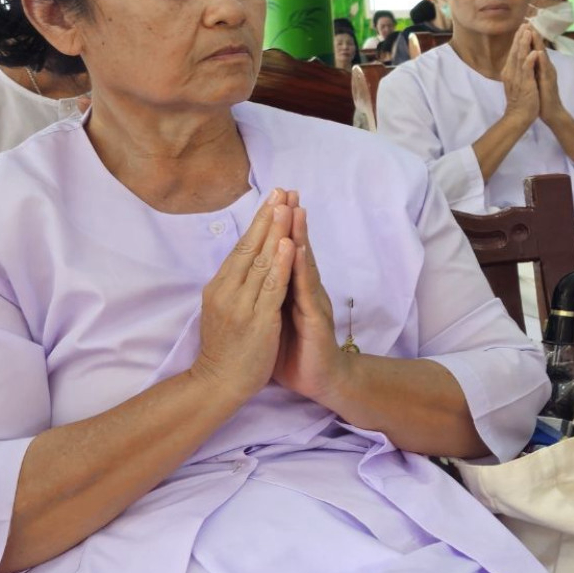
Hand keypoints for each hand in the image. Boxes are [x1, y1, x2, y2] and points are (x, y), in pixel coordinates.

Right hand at [186, 194, 292, 403]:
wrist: (219, 383)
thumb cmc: (227, 347)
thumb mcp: (225, 309)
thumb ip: (235, 285)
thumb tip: (246, 261)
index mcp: (220, 286)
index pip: (241, 247)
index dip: (259, 222)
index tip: (273, 198)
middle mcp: (227, 290)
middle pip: (250, 246)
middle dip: (268, 217)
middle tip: (282, 190)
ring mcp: (242, 304)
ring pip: (261, 261)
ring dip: (275, 232)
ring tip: (287, 206)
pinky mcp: (258, 319)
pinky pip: (271, 287)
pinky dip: (281, 264)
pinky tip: (289, 245)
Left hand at [270, 195, 351, 407]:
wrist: (322, 381)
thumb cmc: (296, 351)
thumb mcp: (274, 319)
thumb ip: (268, 296)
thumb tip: (251, 278)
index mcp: (289, 290)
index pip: (282, 254)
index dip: (277, 228)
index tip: (273, 200)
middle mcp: (304, 290)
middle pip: (295, 250)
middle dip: (290, 221)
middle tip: (287, 191)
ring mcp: (312, 302)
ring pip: (303, 264)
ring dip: (299, 236)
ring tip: (295, 210)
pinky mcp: (316, 318)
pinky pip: (306, 290)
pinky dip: (301, 268)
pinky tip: (297, 250)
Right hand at [498, 26, 542, 125]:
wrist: (519, 116)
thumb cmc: (521, 100)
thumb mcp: (518, 82)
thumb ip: (517, 70)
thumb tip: (518, 61)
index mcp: (511, 71)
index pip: (514, 52)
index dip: (518, 39)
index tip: (522, 27)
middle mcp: (512, 72)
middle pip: (515, 51)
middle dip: (520, 37)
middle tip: (524, 24)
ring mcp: (518, 78)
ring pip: (520, 58)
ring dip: (523, 44)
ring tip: (527, 32)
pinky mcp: (525, 84)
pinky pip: (527, 71)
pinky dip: (530, 61)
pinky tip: (533, 53)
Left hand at [527, 26, 573, 122]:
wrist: (550, 112)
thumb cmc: (541, 96)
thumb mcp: (535, 78)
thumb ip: (533, 67)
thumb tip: (527, 57)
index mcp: (540, 66)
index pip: (534, 49)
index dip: (529, 37)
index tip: (523, 25)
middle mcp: (546, 67)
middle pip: (539, 48)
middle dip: (534, 35)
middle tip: (528, 21)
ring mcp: (548, 74)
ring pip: (543, 55)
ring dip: (538, 43)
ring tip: (534, 31)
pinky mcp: (548, 82)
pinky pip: (545, 70)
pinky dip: (542, 60)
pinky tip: (539, 53)